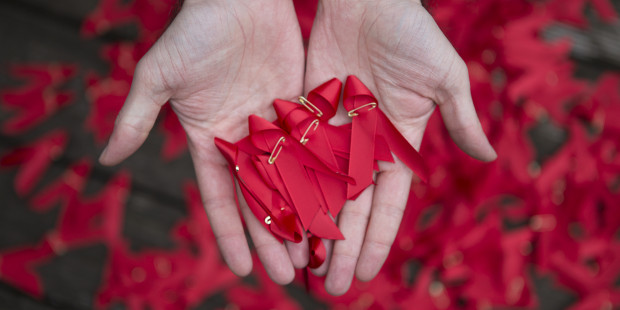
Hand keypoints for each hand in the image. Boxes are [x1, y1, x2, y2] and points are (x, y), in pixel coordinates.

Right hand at [99, 0, 305, 283]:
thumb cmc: (195, 31)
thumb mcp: (159, 75)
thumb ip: (137, 118)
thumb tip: (103, 159)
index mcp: (210, 139)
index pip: (221, 198)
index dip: (230, 234)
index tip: (242, 270)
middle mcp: (244, 139)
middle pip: (261, 198)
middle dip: (273, 237)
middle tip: (290, 275)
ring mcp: (275, 126)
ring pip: (292, 180)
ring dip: (303, 215)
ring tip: (317, 251)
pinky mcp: (302, 107)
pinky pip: (314, 148)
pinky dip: (324, 177)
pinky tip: (339, 206)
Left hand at [304, 0, 496, 294]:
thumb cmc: (412, 32)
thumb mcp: (445, 77)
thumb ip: (461, 119)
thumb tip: (488, 158)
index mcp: (397, 144)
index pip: (388, 204)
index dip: (378, 239)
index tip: (365, 273)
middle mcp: (363, 146)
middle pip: (352, 208)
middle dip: (343, 247)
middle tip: (332, 287)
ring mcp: (332, 133)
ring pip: (319, 191)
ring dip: (312, 229)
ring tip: (302, 266)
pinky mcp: (304, 116)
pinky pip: (293, 159)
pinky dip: (286, 189)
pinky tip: (278, 220)